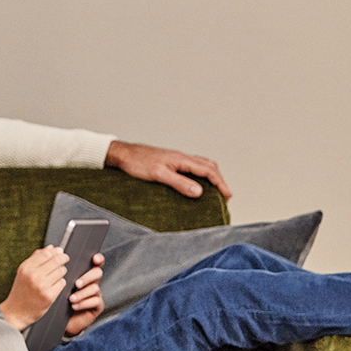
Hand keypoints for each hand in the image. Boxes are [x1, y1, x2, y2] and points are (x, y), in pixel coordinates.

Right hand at [0, 247, 69, 330]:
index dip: (56, 251)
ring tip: (57, 275)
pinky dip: (60, 283)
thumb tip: (51, 247)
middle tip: (65, 259)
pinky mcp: (49, 296)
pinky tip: (55, 285)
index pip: (46, 253)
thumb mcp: (24, 272)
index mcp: (26, 267)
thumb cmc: (21, 290)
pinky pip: (62, 283)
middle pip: (56, 260)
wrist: (16, 312)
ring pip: (61, 271)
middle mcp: (33, 275)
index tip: (60, 251)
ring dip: (62, 271)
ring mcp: (42, 286)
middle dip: (63, 258)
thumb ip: (36, 258)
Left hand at [63, 254, 104, 336]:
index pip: (94, 263)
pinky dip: (84, 303)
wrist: (58, 320)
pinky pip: (95, 301)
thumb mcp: (57, 285)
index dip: (97, 259)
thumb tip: (55, 259)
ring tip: (71, 299)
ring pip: (95, 288)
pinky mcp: (97, 306)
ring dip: (82, 293)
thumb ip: (59, 272)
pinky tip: (74, 306)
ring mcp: (96, 294)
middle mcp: (91, 282)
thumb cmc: (58, 300)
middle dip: (87, 277)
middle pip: (97, 273)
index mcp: (83, 274)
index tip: (94, 259)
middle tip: (76, 284)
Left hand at [105, 140, 231, 198]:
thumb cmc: (137, 163)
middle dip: (219, 179)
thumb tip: (199, 191)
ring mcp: (176, 159)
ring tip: (213, 189)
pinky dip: (199, 174)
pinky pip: (191, 166)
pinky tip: (194, 183)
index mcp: (182, 159)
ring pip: (201, 164)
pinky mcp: (170, 162)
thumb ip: (179, 183)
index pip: (208, 170)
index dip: (220, 183)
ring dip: (211, 176)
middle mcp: (182, 157)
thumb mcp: (159, 175)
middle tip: (224, 194)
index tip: (227, 195)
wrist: (123, 154)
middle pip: (209, 166)